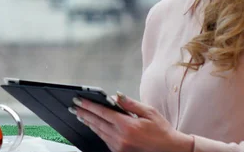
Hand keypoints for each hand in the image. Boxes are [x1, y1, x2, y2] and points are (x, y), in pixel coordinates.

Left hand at [72, 92, 193, 151]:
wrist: (169, 150)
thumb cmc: (161, 130)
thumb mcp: (149, 112)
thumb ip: (130, 104)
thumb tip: (116, 96)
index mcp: (127, 125)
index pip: (102, 112)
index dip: (89, 105)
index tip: (79, 100)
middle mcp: (121, 137)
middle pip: (97, 123)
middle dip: (84, 114)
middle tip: (74, 107)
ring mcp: (119, 146)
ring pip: (99, 132)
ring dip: (89, 123)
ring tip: (80, 115)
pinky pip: (105, 140)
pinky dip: (98, 131)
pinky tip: (94, 126)